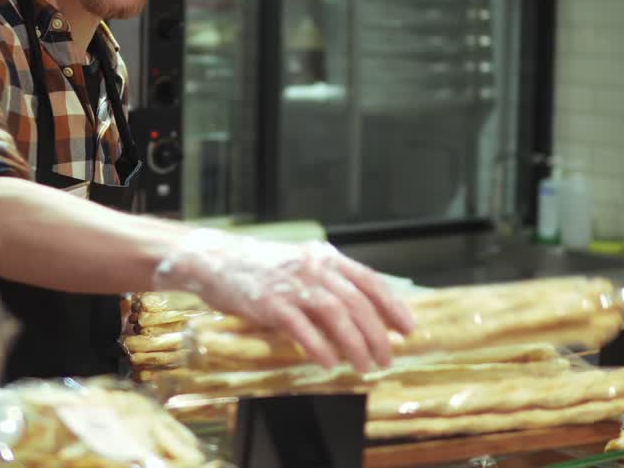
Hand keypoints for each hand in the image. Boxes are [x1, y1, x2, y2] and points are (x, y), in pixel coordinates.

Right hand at [152, 229, 415, 371]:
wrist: (216, 260)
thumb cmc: (261, 267)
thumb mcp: (302, 264)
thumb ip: (330, 282)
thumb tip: (363, 312)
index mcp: (325, 257)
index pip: (370, 280)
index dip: (393, 306)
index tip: (408, 329)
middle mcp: (314, 268)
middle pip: (357, 303)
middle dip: (377, 334)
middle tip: (386, 358)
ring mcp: (292, 285)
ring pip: (336, 315)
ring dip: (355, 344)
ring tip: (364, 366)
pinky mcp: (270, 304)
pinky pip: (302, 328)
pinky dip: (319, 347)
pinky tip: (329, 364)